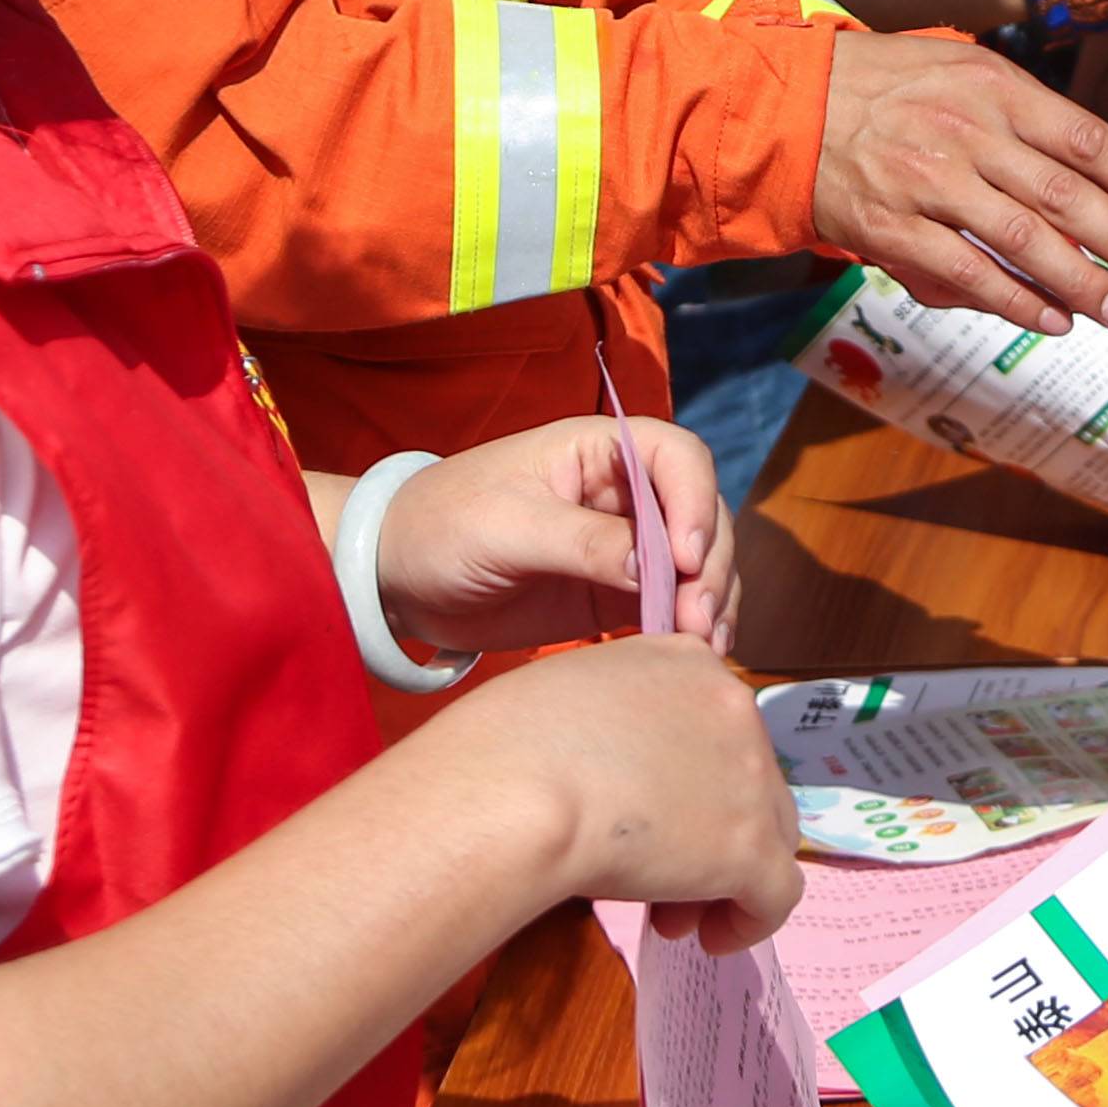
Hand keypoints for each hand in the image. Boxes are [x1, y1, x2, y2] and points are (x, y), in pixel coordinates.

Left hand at [373, 416, 737, 653]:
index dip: (695, 503)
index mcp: (598, 450)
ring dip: (710, 602)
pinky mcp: (615, 596)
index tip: (687, 560)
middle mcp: (623, 492)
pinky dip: (687, 629)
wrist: (396, 580)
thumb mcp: (507, 526)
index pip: (677, 458)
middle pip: (700, 516)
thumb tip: (659, 569)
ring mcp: (624, 547)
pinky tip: (692, 656)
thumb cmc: (441, 526)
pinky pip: (670, 607)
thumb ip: (582, 542)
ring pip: (697, 566)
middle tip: (697, 620)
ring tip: (703, 648)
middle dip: (711, 566)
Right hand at [452, 634, 803, 950]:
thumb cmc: (506, 745)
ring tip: (671, 916)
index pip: (712, 725)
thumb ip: (619, 718)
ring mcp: (750, 775)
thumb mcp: (570, 695)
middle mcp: (732, 705)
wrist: (515, 788)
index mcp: (685, 660)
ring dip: (723, 876)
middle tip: (656, 873)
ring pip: (768, 833)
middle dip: (706, 831)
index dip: (688, 777)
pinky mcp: (751, 845)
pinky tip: (711, 938)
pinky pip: (777, 893)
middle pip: (746, 780)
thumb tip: (619, 771)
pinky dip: (749, 920)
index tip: (652, 813)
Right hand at [812, 28, 1107, 331]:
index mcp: (993, 88)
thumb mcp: (961, 72)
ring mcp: (929, 182)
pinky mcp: (894, 228)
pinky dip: (1016, 302)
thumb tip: (1097, 172)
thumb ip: (1023, 117)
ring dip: (1081, 281)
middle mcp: (967, 132)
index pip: (1084, 138)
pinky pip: (968, 273)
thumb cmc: (886, 89)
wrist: (789, 109)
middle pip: (1064, 194)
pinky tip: (1053, 320)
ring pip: (1023, 240)